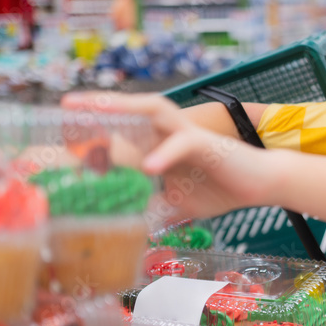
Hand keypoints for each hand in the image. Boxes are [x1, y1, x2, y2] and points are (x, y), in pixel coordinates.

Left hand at [62, 92, 278, 220]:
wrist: (262, 184)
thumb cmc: (222, 187)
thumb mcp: (178, 203)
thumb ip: (153, 205)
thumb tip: (126, 222)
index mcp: (160, 144)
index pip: (123, 130)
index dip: (94, 128)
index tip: (62, 129)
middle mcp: (170, 133)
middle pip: (131, 109)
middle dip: (100, 104)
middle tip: (67, 102)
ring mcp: (187, 135)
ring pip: (154, 110)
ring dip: (124, 107)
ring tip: (96, 109)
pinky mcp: (208, 144)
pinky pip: (183, 143)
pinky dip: (165, 154)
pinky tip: (149, 167)